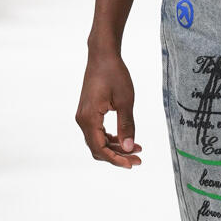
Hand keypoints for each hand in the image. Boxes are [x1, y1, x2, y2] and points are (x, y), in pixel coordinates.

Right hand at [76, 51, 142, 168]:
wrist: (102, 56)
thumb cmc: (114, 74)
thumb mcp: (125, 101)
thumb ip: (126, 126)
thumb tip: (128, 148)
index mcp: (89, 118)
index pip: (100, 148)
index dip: (116, 159)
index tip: (132, 164)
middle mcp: (82, 120)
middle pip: (98, 148)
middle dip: (117, 156)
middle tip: (138, 159)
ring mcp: (84, 116)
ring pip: (98, 141)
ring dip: (116, 148)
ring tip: (136, 149)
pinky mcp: (88, 112)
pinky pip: (97, 132)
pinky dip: (110, 139)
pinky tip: (125, 139)